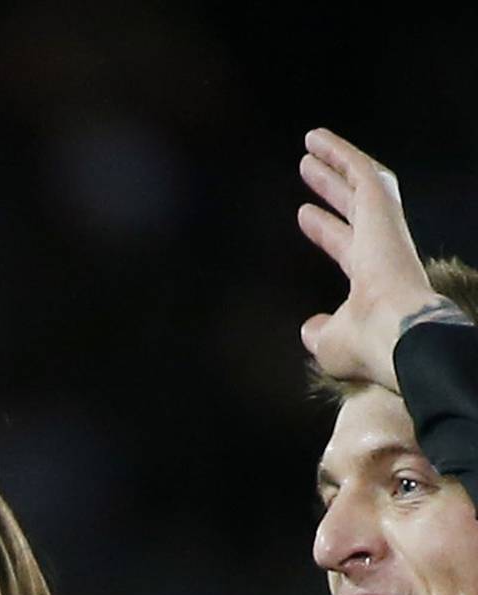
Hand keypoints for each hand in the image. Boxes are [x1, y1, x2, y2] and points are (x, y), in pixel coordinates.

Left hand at [298, 128, 468, 390]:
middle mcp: (381, 248)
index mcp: (372, 278)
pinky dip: (340, 154)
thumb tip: (310, 328)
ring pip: (361, 183)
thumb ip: (321, 333)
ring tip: (312, 143)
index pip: (346, 246)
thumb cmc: (368, 345)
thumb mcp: (332, 344)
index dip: (326, 230)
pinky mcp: (382, 211)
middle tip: (308, 170)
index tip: (305, 216)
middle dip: (331, 190)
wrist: (397, 333)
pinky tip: (318, 140)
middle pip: (353, 209)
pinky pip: (361, 172)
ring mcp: (384, 228)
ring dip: (336, 163)